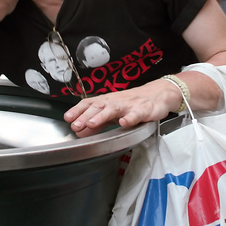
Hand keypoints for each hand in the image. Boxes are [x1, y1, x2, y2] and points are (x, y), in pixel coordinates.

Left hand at [63, 79, 178, 137]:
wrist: (158, 94)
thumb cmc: (132, 103)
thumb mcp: (112, 113)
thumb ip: (96, 123)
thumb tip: (79, 131)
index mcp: (107, 101)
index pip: (89, 103)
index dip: (78, 110)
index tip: (67, 118)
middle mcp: (116, 101)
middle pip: (98, 107)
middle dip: (85, 116)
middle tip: (75, 125)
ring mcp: (129, 105)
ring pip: (113, 109)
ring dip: (101, 116)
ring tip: (92, 123)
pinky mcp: (143, 110)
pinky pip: (136, 114)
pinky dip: (129, 118)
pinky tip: (123, 123)